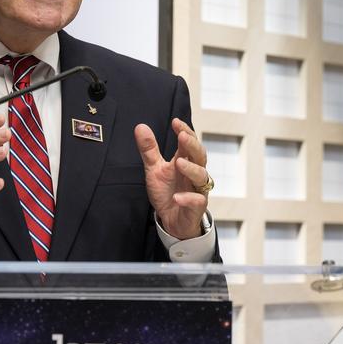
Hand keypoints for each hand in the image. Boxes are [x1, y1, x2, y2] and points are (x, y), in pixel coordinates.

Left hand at [134, 118, 210, 239]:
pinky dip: (188, 198)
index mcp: (184, 162)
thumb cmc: (167, 192)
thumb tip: (140, 127)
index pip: (189, 143)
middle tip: (182, 137)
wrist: (172, 221)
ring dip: (191, 169)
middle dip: (192, 145)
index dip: (185, 132)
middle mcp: (193, 174)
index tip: (176, 122)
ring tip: (179, 163)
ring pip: (202, 177)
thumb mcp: (154, 169)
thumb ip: (149, 150)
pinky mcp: (196, 207)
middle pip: (200, 156)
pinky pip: (197, 201)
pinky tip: (178, 197)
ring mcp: (197, 190)